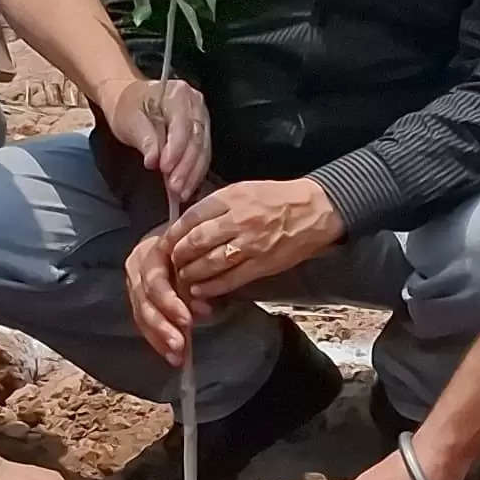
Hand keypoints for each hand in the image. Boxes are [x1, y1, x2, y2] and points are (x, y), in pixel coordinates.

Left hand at [98, 77, 212, 208]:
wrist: (128, 99)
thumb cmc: (127, 106)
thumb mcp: (129, 120)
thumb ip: (145, 139)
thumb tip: (153, 160)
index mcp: (177, 94)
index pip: (182, 125)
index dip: (176, 150)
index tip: (165, 169)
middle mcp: (194, 103)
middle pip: (197, 139)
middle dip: (186, 166)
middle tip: (176, 187)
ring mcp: (200, 116)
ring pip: (203, 149)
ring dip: (192, 173)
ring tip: (182, 192)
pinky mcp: (200, 131)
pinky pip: (202, 153)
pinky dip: (194, 172)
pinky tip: (187, 186)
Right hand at [123, 230, 209, 365]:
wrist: (183, 239)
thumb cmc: (196, 245)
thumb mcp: (199, 255)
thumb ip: (199, 280)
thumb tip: (200, 307)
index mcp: (152, 250)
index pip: (155, 281)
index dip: (169, 302)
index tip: (187, 320)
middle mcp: (138, 266)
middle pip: (145, 300)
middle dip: (162, 326)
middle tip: (179, 346)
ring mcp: (135, 283)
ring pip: (141, 314)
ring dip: (159, 338)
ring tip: (176, 356)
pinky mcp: (137, 298)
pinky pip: (143, 322)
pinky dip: (157, 340)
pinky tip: (170, 354)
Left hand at [161, 177, 341, 301]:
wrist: (313, 211)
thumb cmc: (276, 199)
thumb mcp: (243, 190)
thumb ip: (217, 205)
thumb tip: (188, 222)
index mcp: (232, 198)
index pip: (192, 217)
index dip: (174, 233)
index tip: (166, 242)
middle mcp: (239, 220)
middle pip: (196, 241)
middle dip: (179, 255)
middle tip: (173, 262)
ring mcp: (251, 244)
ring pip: (210, 262)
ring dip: (191, 273)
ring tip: (184, 277)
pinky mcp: (262, 264)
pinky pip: (230, 279)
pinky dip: (211, 287)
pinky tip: (200, 290)